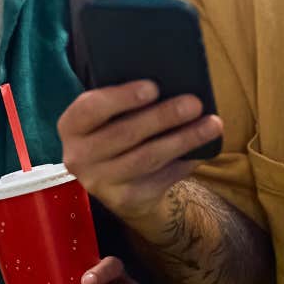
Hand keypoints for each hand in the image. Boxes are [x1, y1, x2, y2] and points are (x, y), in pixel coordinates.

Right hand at [58, 81, 223, 226]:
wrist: (117, 181)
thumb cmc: (116, 129)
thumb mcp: (108, 115)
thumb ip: (125, 100)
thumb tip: (170, 83)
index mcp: (71, 126)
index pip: (91, 109)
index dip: (121, 98)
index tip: (153, 87)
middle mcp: (79, 156)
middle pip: (125, 134)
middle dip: (163, 117)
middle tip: (194, 103)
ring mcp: (100, 182)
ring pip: (147, 158)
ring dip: (183, 139)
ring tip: (211, 124)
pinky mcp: (125, 200)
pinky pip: (160, 178)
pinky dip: (185, 162)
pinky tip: (203, 148)